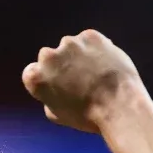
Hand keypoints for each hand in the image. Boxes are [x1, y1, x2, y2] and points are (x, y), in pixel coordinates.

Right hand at [22, 30, 147, 132]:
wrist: (120, 105)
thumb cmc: (88, 116)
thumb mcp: (58, 116)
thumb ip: (49, 98)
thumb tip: (54, 90)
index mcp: (35, 77)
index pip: (33, 73)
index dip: (47, 80)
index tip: (59, 87)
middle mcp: (48, 56)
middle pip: (51, 57)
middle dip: (62, 65)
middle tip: (80, 80)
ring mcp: (70, 43)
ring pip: (71, 47)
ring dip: (79, 56)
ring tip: (96, 73)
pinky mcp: (90, 36)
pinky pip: (90, 41)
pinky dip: (96, 49)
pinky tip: (106, 64)